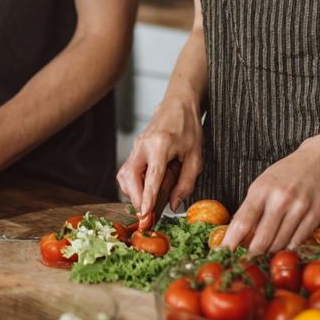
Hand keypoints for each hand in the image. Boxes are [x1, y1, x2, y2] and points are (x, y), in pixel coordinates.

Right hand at [117, 93, 202, 221]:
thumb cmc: (188, 128)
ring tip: (147, 202)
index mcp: (161, 145)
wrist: (177, 106)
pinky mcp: (134, 149)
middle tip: (147, 213)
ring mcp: (136, 146)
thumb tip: (174, 204)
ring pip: (124, 175)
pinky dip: (132, 184)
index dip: (147, 196)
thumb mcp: (195, 156)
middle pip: (130, 176)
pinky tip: (144, 189)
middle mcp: (144, 145)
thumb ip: (186, 182)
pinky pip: (127, 171)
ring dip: (132, 192)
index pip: (152, 175)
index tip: (145, 212)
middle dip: (135, 198)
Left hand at [221, 139, 319, 255]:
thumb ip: (251, 208)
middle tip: (245, 264)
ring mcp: (299, 208)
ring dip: (270, 253)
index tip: (223, 254)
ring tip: (264, 256)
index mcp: (261, 190)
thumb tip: (238, 235)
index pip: (243, 221)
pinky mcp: (314, 216)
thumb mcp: (261, 185)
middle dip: (252, 254)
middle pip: (262, 237)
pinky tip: (283, 247)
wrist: (317, 162)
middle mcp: (280, 199)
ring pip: (280, 242)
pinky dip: (288, 248)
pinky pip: (298, 241)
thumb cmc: (285, 174)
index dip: (232, 240)